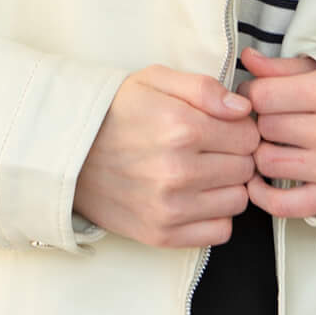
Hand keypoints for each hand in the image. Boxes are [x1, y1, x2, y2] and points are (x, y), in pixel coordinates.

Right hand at [71, 65, 259, 247]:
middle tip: (212, 149)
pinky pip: (220, 232)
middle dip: (236, 155)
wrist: (67, 155)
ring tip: (203, 172)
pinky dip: (215, 216)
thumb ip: (203, 87)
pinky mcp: (162, 234)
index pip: (248, 135)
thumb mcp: (153, 80)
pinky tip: (196, 198)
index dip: (241, 128)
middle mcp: (177, 171)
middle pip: (246, 168)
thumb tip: (243, 108)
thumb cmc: (113, 114)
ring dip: (227, 186)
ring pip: (238, 200)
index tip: (225, 128)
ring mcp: (170, 207)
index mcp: (180, 127)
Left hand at [236, 46, 315, 220]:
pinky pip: (282, 204)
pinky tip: (261, 181)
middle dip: (262, 121)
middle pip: (264, 127)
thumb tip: (249, 60)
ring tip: (277, 143)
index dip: (253, 92)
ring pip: (267, 162)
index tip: (260, 93)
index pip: (262, 95)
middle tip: (275, 118)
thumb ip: (285, 68)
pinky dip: (264, 194)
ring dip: (264, 152)